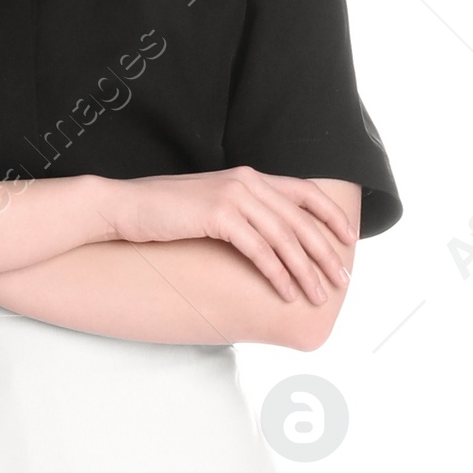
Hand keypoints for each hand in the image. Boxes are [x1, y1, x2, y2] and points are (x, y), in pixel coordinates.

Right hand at [106, 166, 359, 305]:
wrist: (124, 207)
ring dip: (305, 270)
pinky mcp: (218, 215)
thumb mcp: (210, 206)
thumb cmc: (164, 214)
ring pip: (284, 237)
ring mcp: (233, 196)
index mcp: (249, 177)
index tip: (348, 239)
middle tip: (342, 280)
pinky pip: (258, 249)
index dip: (330, 215)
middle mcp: (247, 181)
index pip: (304, 191)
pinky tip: (286, 292)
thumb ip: (240, 213)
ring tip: (317, 295)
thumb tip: (263, 239)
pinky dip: (277, 273)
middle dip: (325, 252)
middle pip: (300, 219)